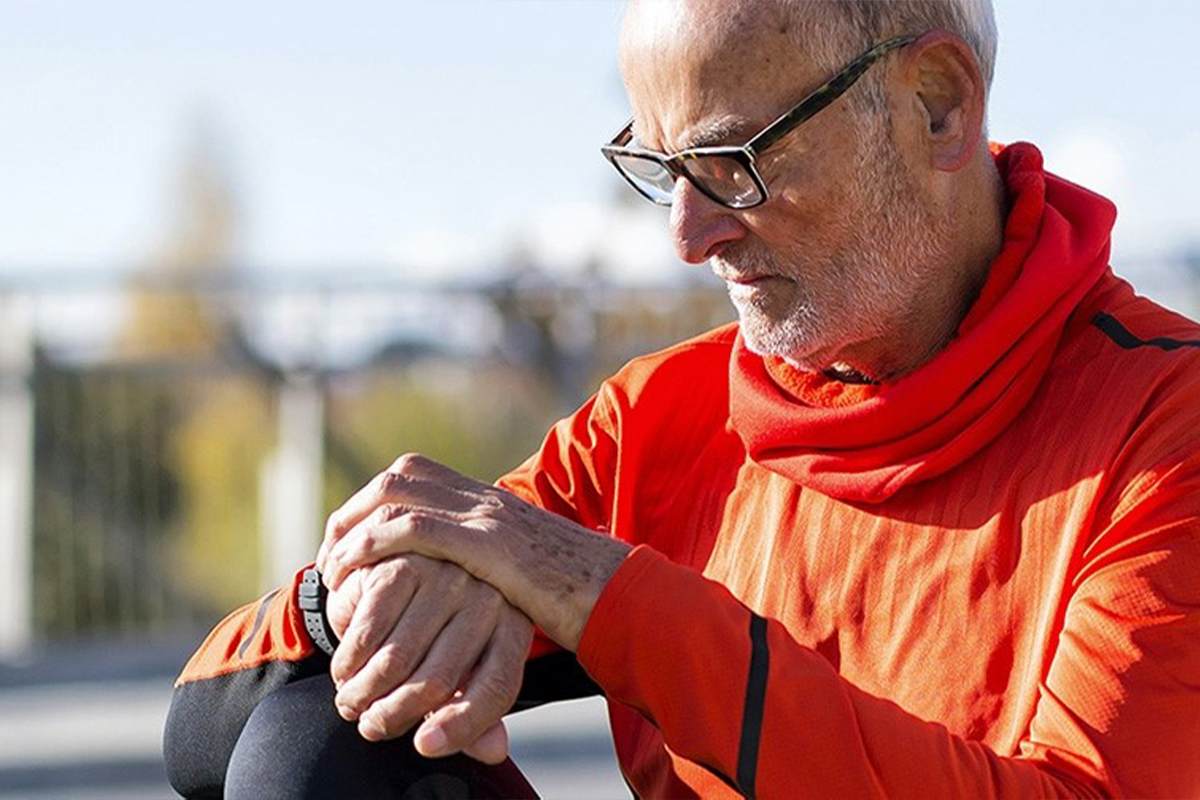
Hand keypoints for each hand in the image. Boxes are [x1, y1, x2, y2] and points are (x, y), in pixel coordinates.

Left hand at [319, 453, 630, 650]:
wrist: (622, 596)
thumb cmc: (579, 595)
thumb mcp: (526, 571)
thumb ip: (492, 564)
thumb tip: (463, 584)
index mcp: (491, 502)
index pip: (415, 477)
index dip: (371, 505)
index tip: (348, 546)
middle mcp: (486, 499)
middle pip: (398, 477)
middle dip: (353, 513)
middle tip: (331, 559)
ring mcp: (487, 517)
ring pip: (397, 494)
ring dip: (354, 529)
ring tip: (333, 570)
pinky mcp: (489, 545)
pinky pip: (416, 529)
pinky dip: (374, 546)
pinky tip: (355, 575)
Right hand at [324, 554, 532, 763]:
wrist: (400, 567)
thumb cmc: (436, 628)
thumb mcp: (461, 669)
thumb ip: (476, 713)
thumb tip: (493, 751)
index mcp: (512, 625)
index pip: (497, 685)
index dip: (463, 725)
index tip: (425, 746)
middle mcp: (487, 597)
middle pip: (440, 680)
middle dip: (394, 714)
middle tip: (371, 726)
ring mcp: (445, 577)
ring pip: (396, 661)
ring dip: (363, 694)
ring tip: (351, 702)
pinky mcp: (402, 566)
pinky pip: (367, 634)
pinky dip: (349, 662)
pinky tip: (345, 670)